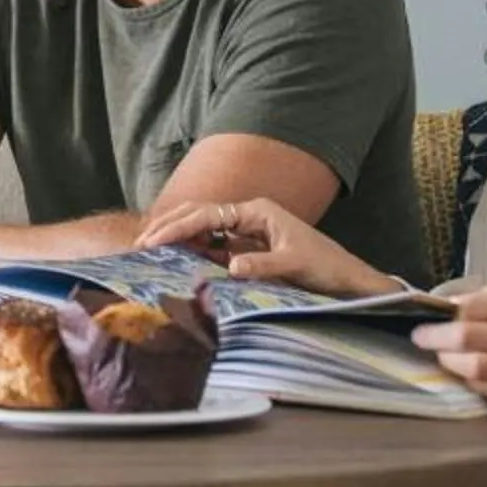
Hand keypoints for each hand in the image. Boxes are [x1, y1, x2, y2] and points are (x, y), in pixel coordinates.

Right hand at [134, 196, 399, 297]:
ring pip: (203, 223)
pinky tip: (177, 256)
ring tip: (150, 246)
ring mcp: (247, 226)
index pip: (208, 214)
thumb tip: (229, 268)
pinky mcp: (248, 242)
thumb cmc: (324, 266)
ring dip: (177, 232)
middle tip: (140, 242)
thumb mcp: (293, 266)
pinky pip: (213, 239)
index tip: (153, 240)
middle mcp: (249, 213)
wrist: (345, 275)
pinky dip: (192, 244)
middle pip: (200, 212)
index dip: (178, 226)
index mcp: (257, 211)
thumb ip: (261, 266)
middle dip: (169, 224)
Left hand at [412, 282, 486, 438]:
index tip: (433, 311)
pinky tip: (465, 375)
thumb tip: (459, 302)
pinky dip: (474, 384)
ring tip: (440, 356)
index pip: (485, 303)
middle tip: (419, 336)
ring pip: (480, 368)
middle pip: (474, 337)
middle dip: (438, 337)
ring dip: (451, 363)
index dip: (453, 308)